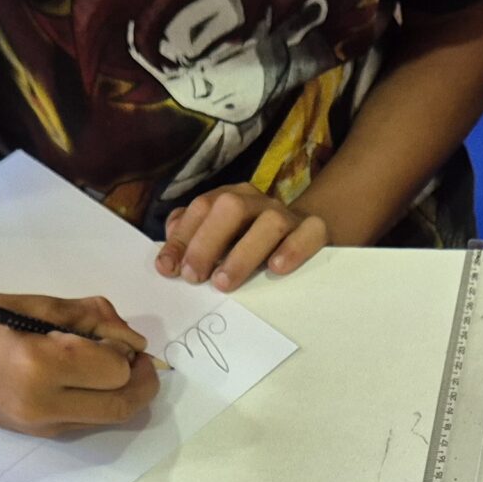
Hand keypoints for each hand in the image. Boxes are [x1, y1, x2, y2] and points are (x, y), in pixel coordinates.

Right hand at [0, 288, 157, 436]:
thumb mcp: (36, 304)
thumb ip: (90, 319)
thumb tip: (133, 341)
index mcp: (40, 366)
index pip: (115, 370)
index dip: (126, 351)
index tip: (118, 335)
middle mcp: (42, 406)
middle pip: (121, 407)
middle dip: (141, 383)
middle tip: (140, 360)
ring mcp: (36, 427)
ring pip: (106, 420)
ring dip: (119, 394)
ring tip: (107, 364)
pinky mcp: (31, 435)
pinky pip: (82, 423)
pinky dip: (95, 402)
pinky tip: (82, 379)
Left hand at [156, 184, 327, 289]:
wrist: (305, 235)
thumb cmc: (251, 245)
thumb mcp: (219, 241)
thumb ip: (191, 241)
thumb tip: (168, 258)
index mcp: (230, 198)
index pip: (201, 208)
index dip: (182, 237)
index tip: (167, 268)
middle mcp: (257, 201)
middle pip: (230, 207)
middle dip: (206, 242)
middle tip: (193, 277)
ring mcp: (287, 215)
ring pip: (269, 222)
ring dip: (243, 253)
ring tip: (223, 283)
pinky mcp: (315, 230)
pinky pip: (309, 232)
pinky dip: (293, 249)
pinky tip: (276, 268)